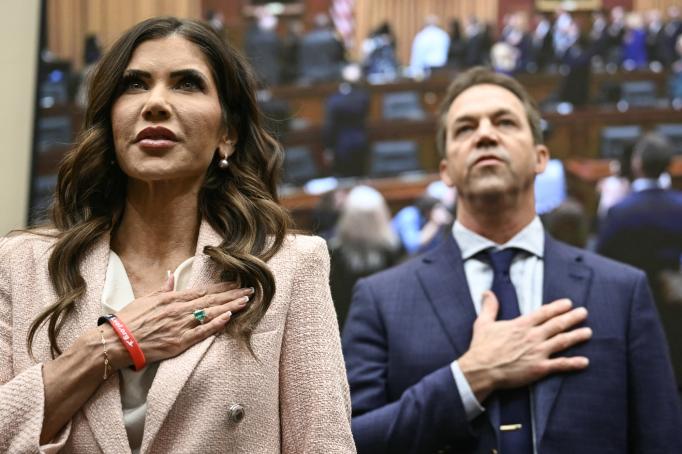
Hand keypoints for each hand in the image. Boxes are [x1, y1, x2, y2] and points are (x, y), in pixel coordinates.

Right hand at [105, 277, 252, 368]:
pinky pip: (202, 332)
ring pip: (211, 314)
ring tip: (246, 301)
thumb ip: (162, 288)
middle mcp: (179, 310)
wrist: (116, 342)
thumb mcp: (144, 299)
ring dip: (230, 307)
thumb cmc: (127, 321)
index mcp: (171, 299)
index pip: (202, 291)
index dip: (221, 288)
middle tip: (250, 290)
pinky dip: (216, 324)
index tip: (235, 284)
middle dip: (232, 295)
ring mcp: (181, 326)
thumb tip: (171, 275)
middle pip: (211, 301)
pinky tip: (229, 317)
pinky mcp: (180, 342)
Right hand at [458, 291, 591, 401]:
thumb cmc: (481, 347)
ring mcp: (538, 352)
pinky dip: (573, 363)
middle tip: (584, 313)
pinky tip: (585, 362)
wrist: (482, 370)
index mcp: (521, 325)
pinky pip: (560, 365)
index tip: (568, 303)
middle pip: (557, 324)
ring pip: (562, 341)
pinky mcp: (539, 368)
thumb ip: (489, 307)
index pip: (543, 312)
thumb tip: (487, 292)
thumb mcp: (483, 323)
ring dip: (577, 336)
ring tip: (588, 332)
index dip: (557, 307)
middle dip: (572, 317)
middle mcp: (533, 336)